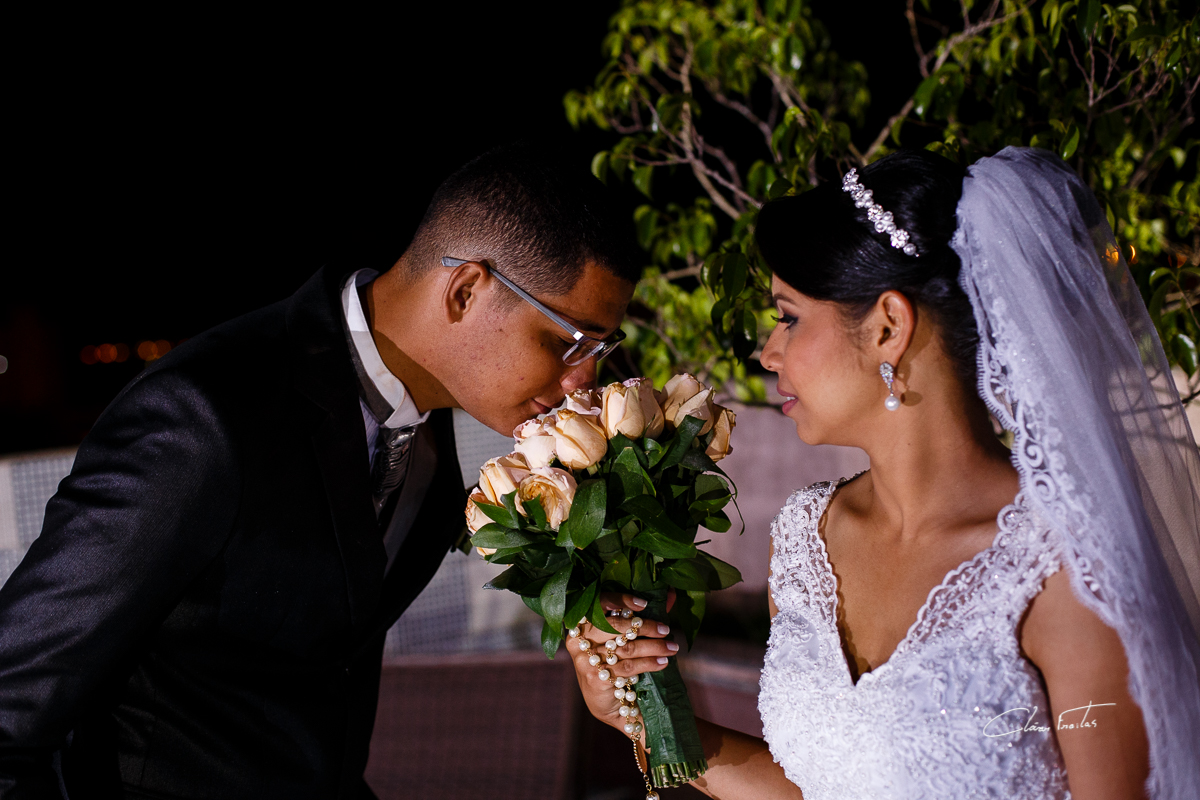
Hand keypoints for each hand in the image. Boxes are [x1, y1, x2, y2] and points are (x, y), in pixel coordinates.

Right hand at [569, 593, 678, 734]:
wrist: (609, 703)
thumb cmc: (616, 663)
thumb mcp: (623, 640)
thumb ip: (642, 616)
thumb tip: (669, 595)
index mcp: (581, 625)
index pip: (598, 605)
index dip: (620, 600)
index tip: (644, 603)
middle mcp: (579, 642)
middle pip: (614, 627)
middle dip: (644, 627)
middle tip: (665, 629)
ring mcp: (586, 661)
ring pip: (625, 648)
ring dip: (653, 647)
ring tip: (671, 647)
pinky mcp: (596, 679)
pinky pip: (628, 667)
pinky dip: (648, 663)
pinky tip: (662, 662)